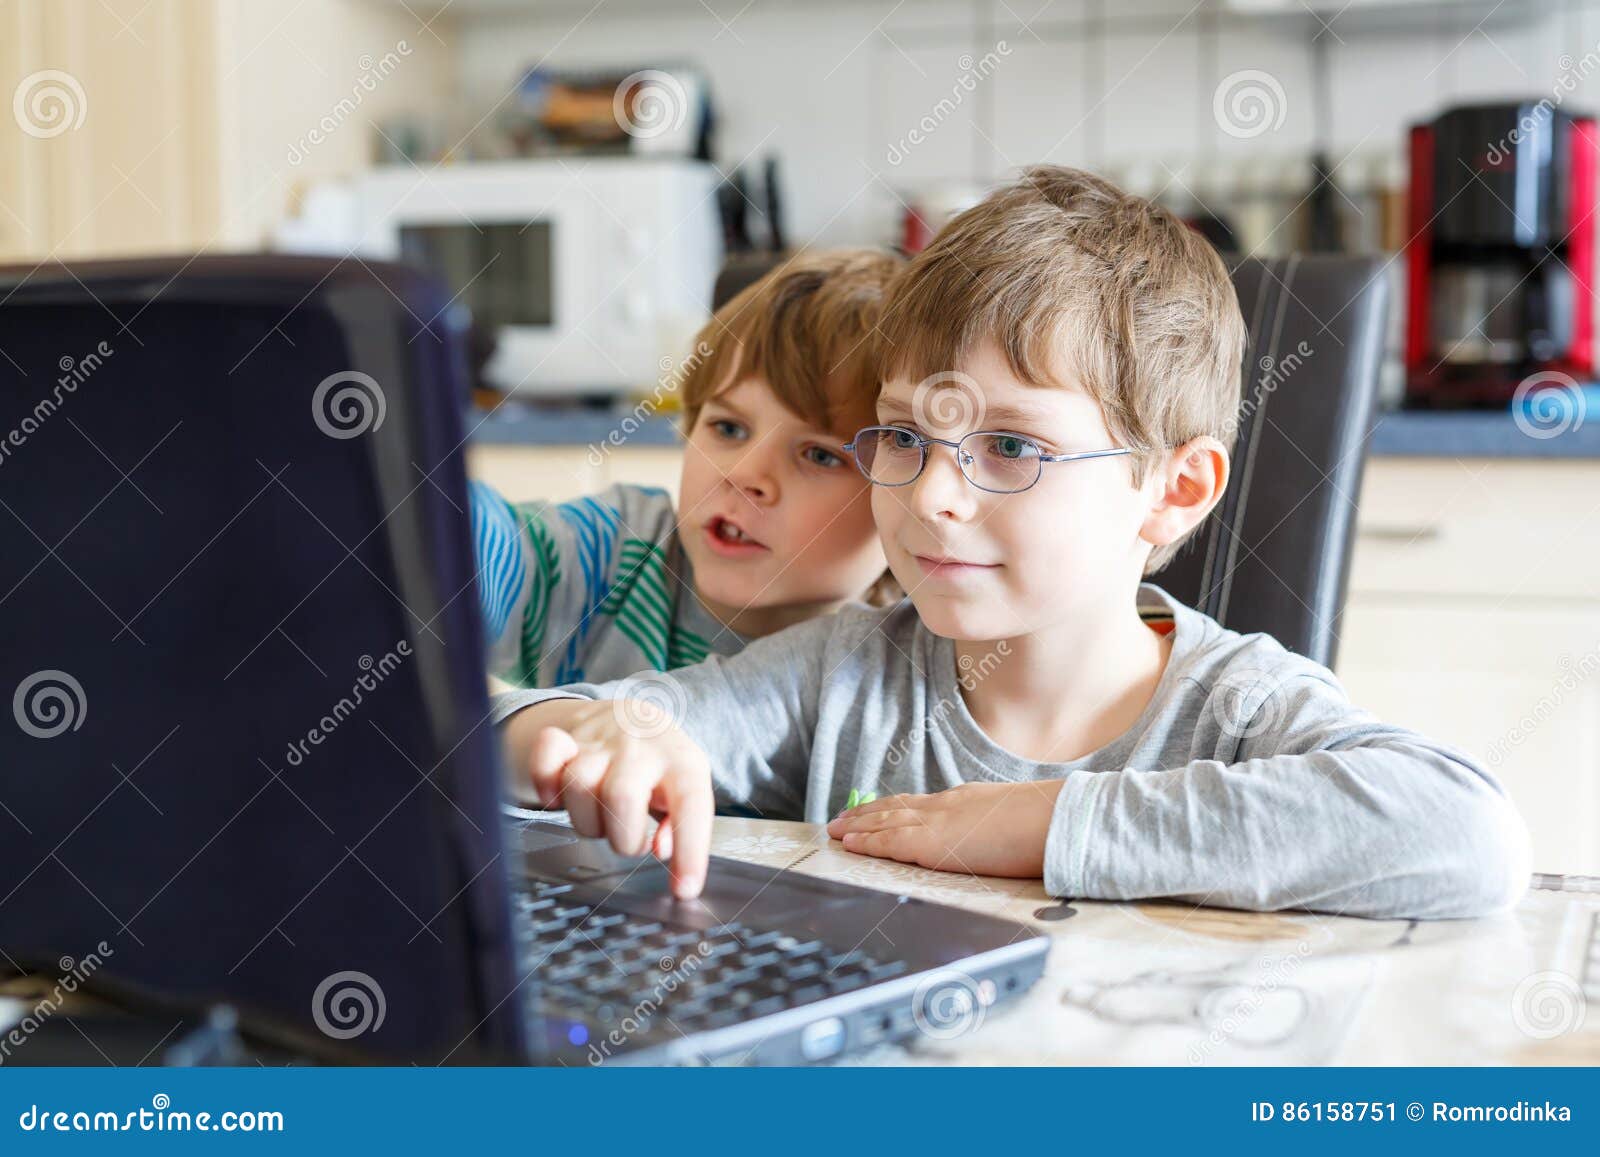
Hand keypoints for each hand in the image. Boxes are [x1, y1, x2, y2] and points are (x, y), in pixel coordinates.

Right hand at [503, 698, 712, 898]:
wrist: (632, 717)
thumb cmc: (661, 766)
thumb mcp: (686, 791)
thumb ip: (682, 825)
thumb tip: (663, 850)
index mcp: (682, 762)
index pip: (690, 806)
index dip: (689, 850)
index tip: (684, 889)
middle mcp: (641, 747)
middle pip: (622, 798)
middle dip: (622, 838)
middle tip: (628, 839)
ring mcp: (600, 741)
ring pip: (578, 787)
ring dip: (587, 821)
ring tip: (602, 818)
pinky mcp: (565, 739)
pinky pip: (544, 761)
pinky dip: (545, 786)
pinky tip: (560, 795)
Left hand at [824, 780, 1066, 878]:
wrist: (1054, 820)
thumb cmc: (1047, 823)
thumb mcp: (1018, 821)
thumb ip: (1000, 827)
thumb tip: (1003, 838)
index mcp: (967, 800)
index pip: (921, 802)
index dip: (895, 806)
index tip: (877, 809)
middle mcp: (946, 805)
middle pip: (896, 807)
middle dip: (867, 813)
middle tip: (842, 818)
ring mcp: (937, 822)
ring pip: (885, 821)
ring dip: (857, 825)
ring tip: (835, 829)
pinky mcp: (931, 844)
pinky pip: (889, 842)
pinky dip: (866, 842)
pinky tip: (848, 843)